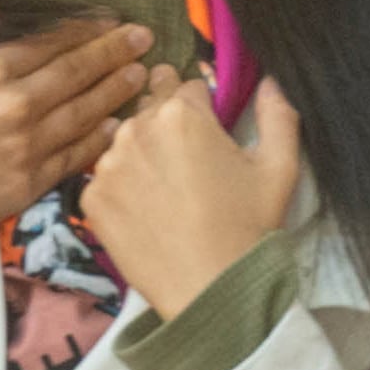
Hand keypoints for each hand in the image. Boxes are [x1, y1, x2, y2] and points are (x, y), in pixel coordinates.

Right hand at [0, 19, 154, 244]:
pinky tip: (115, 125)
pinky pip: (75, 156)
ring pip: (85, 112)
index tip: (109, 20)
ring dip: (117, 90)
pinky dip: (99, 138)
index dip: (84, 29)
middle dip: (115, 52)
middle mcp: (15, 105)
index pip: (49, 42)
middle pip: (77, 72)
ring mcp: (26, 146)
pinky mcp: (27, 184)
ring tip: (141, 76)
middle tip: (144, 39)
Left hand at [78, 78, 303, 320]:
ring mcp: (106, 165)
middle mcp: (135, 131)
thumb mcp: (279, 166)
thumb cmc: (248, 226)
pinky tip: (146, 207)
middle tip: (184, 156)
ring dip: (142, 152)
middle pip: (149, 110)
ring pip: (124, 142)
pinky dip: (123, 186)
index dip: (199, 103)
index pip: (185, 86)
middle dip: (166, 123)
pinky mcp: (89, 197)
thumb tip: (269, 81)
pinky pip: (105, 177)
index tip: (205, 123)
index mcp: (181, 115)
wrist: (206, 287)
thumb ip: (277, 114)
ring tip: (167, 186)